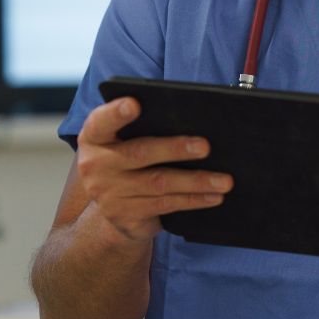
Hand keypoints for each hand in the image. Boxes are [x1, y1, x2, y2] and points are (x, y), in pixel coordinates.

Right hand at [74, 97, 231, 243]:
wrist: (112, 213)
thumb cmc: (127, 164)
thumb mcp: (123, 143)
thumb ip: (143, 129)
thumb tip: (191, 119)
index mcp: (94, 138)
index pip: (101, 122)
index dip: (116, 112)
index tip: (135, 103)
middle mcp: (95, 165)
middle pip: (139, 153)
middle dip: (175, 149)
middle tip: (205, 146)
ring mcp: (109, 194)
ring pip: (159, 183)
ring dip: (196, 181)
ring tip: (224, 180)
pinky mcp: (127, 215)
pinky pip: (166, 205)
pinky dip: (193, 200)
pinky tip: (214, 196)